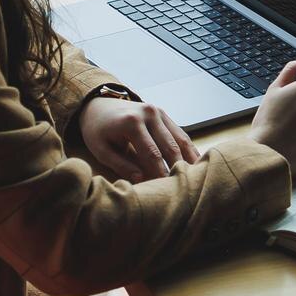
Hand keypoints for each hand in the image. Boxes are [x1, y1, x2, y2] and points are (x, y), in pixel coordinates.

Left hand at [78, 95, 200, 181]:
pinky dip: (188, 148)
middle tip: (186, 187)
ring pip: (180, 139)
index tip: (167, 189)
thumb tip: (141, 180)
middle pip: (170, 146)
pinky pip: (180, 133)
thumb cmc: (98, 131)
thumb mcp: (101, 150)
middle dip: (178, 168)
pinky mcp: (163, 114)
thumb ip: (121, 165)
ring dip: (189, 158)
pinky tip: (195, 163)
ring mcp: (158, 112)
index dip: (161, 173)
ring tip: (197, 177)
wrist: (98, 105)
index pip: (152, 154)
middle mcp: (149, 114)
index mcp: (132, 122)